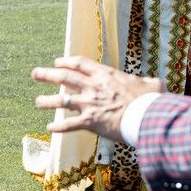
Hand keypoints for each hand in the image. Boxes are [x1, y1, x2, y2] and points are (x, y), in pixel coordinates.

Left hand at [32, 56, 162, 143]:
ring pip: (61, 101)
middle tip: (35, 74)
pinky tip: (49, 128)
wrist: (147, 117)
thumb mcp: (153, 85)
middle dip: (47, 75)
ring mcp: (89, 104)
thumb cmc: (152, 101)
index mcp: (106, 75)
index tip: (57, 62)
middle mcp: (94, 87)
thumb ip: (148, 82)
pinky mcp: (89, 122)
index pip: (81, 64)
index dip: (67, 62)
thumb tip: (155, 83)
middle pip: (64, 78)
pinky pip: (69, 125)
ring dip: (47, 101)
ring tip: (37, 102)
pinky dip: (58, 127)